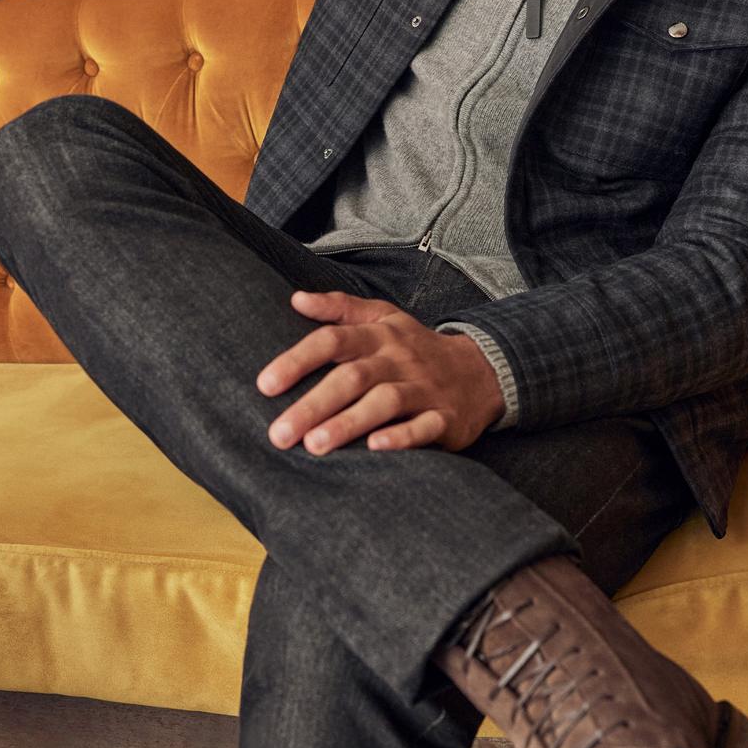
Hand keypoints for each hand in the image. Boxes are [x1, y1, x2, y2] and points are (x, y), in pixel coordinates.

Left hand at [256, 288, 504, 454]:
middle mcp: (399, 360)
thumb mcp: (384, 318)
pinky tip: (375, 448)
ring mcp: (424, 389)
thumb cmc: (416, 348)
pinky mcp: (445, 418)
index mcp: (379, 335)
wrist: (482, 371)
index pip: (333, 341)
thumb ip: (340, 308)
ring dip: (349, 423)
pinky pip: (424, 427)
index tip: (264, 385)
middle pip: (353, 378)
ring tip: (314, 446)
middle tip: (279, 434)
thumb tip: (295, 299)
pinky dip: (402, 437)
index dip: (297, 361)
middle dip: (313, 405)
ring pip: (385, 402)